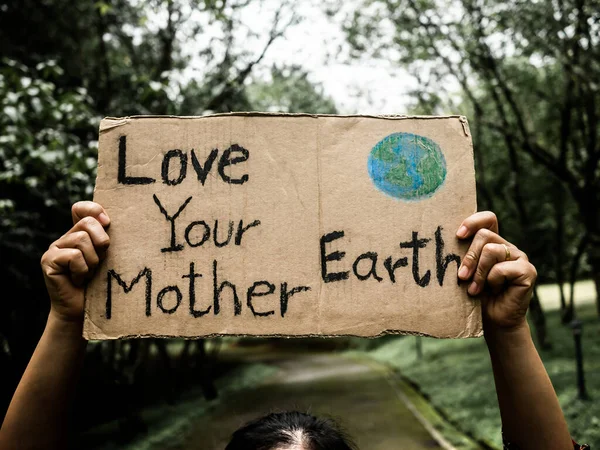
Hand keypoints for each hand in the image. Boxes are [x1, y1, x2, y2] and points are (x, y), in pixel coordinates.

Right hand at [41, 202, 109, 322]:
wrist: (84, 310)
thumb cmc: (101, 283)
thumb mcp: (108, 257)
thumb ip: (107, 238)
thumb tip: (108, 220)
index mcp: (80, 233)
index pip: (82, 208)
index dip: (95, 210)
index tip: (108, 223)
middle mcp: (65, 238)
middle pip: (88, 223)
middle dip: (101, 243)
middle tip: (100, 260)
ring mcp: (54, 248)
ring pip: (81, 240)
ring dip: (93, 261)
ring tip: (89, 274)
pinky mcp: (48, 261)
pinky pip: (74, 256)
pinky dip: (83, 270)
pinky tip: (79, 280)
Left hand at [456, 211, 536, 330]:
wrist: (492, 320)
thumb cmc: (474, 295)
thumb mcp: (465, 272)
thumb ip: (462, 256)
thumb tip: (444, 244)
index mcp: (492, 242)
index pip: (488, 219)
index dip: (473, 221)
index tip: (458, 235)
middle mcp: (507, 247)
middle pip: (484, 235)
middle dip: (469, 257)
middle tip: (461, 277)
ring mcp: (519, 257)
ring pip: (492, 250)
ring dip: (478, 273)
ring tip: (474, 289)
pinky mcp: (528, 271)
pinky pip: (503, 268)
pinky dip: (493, 281)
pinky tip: (495, 291)